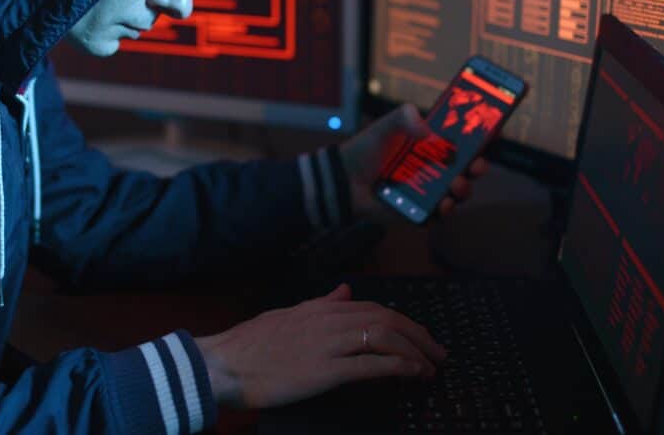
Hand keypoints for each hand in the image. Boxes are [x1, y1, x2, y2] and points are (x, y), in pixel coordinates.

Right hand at [194, 283, 445, 408]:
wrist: (225, 364)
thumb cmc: (252, 344)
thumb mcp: (289, 314)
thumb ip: (321, 303)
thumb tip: (344, 289)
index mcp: (322, 308)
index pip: (375, 308)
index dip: (404, 323)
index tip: (420, 338)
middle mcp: (329, 320)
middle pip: (388, 320)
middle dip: (419, 336)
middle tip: (438, 353)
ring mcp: (329, 344)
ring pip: (385, 337)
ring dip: (415, 352)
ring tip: (430, 368)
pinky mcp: (326, 369)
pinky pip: (372, 364)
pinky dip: (399, 367)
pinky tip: (412, 374)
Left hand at [337, 104, 487, 220]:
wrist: (344, 181)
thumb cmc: (366, 151)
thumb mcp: (385, 126)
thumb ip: (405, 116)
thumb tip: (427, 130)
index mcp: (431, 144)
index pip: (464, 140)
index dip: (482, 137)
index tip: (495, 132)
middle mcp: (435, 167)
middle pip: (469, 167)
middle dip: (480, 165)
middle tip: (478, 164)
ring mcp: (429, 189)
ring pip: (459, 191)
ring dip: (464, 188)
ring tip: (456, 184)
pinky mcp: (420, 211)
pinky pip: (441, 215)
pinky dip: (446, 211)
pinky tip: (444, 204)